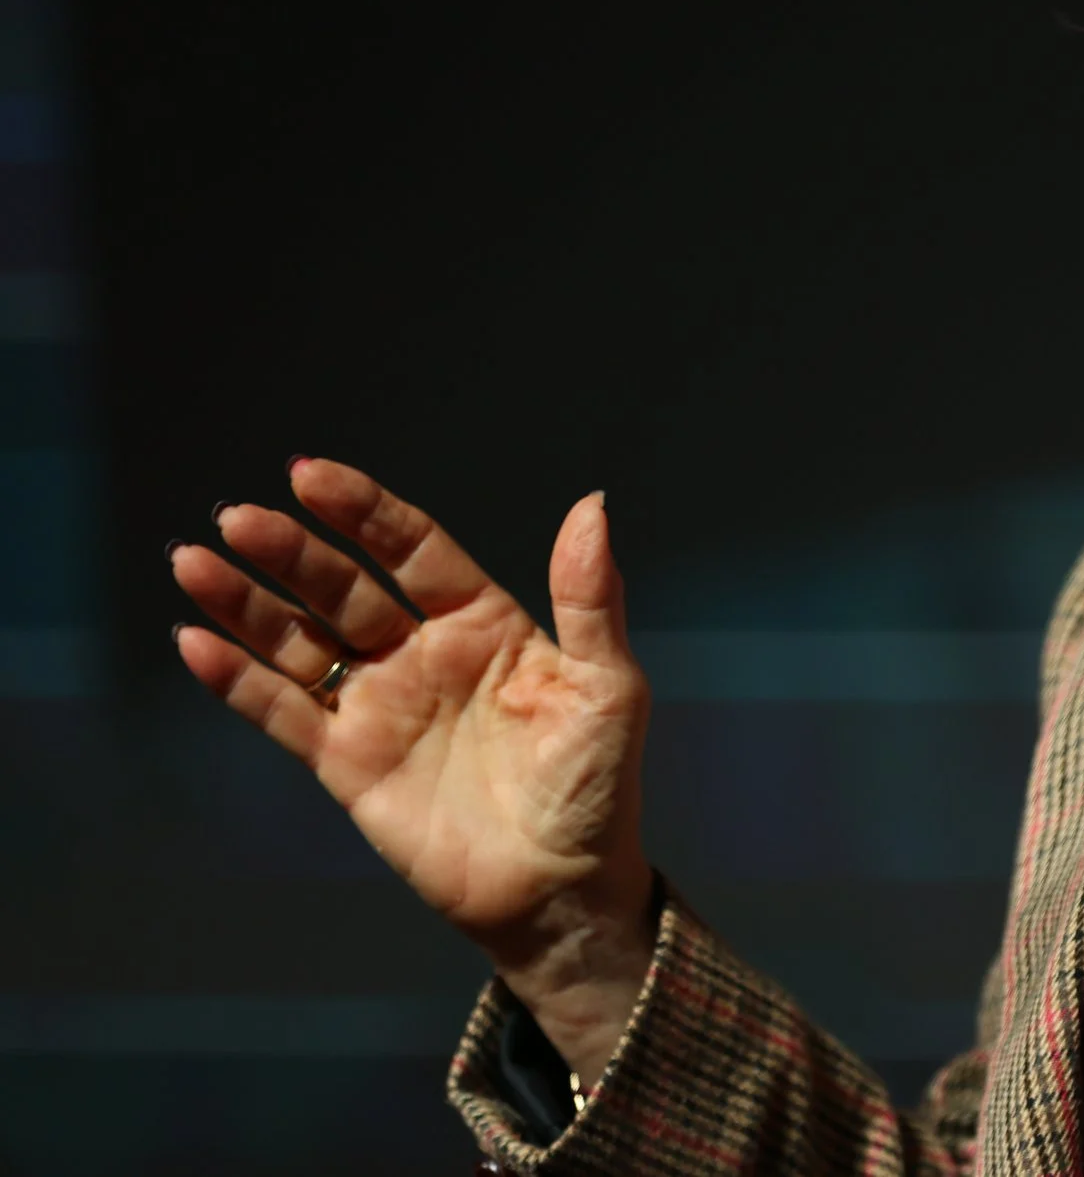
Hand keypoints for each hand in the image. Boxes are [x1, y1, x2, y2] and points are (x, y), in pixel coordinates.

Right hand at [169, 458, 655, 1079]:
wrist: (560, 891)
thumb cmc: (595, 786)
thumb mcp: (607, 686)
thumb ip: (590, 598)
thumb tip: (591, 504)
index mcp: (485, 623)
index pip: (412, 550)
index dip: (363, 512)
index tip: (310, 476)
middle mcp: (423, 654)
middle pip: (342, 588)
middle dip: (289, 552)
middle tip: (237, 519)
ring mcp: (380, 706)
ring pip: (298, 641)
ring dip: (245, 604)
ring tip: (193, 563)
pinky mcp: (346, 764)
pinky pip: (281, 712)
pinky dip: (236, 680)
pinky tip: (196, 644)